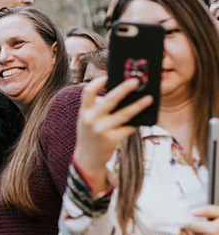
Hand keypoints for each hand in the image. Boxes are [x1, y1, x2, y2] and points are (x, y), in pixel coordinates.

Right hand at [73, 76, 152, 195]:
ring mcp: (102, 130)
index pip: (88, 92)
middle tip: (136, 81)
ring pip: (124, 114)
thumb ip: (97, 108)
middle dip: (124, 89)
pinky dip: (136, 123)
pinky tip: (142, 119)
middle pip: (110, 100)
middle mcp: (91, 119)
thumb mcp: (87, 119)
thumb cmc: (90, 134)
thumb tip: (120, 94)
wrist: (87, 158)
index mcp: (84, 111)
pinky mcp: (112, 139)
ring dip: (138, 105)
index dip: (98, 82)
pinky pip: (128, 128)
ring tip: (149, 98)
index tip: (108, 76)